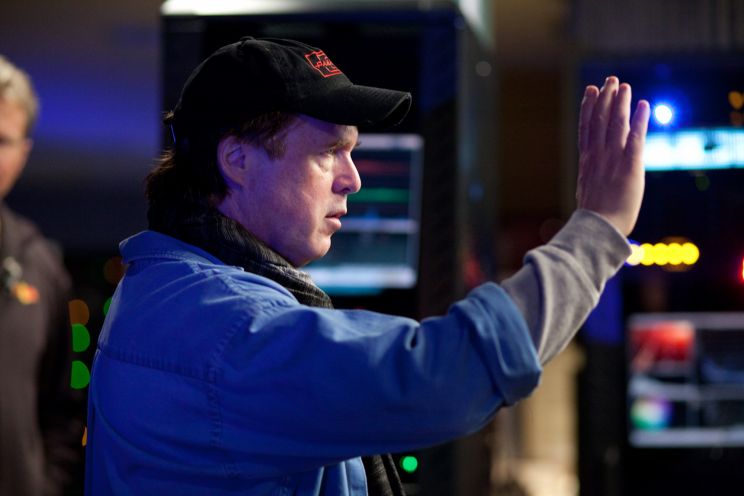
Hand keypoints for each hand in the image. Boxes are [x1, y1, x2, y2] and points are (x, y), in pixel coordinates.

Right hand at [576, 76, 649, 235]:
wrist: (598, 228)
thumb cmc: (593, 221)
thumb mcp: (585, 198)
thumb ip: (588, 186)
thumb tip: (585, 189)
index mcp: (586, 163)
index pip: (586, 129)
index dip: (588, 108)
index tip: (590, 92)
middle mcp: (597, 156)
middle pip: (599, 120)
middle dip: (605, 98)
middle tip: (610, 80)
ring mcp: (612, 159)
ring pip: (615, 123)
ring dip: (620, 103)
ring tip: (624, 85)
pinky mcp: (630, 164)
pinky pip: (635, 137)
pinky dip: (639, 119)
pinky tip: (643, 104)